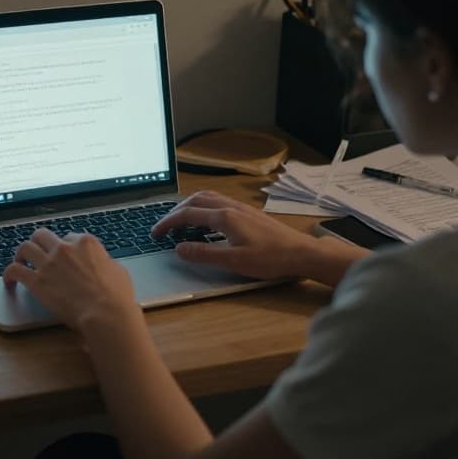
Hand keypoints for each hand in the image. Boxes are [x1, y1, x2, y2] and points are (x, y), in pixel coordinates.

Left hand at [3, 228, 140, 335]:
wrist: (105, 313)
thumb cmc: (117, 296)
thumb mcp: (118, 270)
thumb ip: (105, 262)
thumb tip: (102, 264)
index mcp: (86, 243)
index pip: (69, 237)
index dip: (65, 247)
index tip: (63, 256)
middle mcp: (65, 248)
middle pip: (43, 235)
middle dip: (39, 242)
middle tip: (37, 251)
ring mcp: (49, 264)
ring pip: (25, 247)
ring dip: (21, 253)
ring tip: (20, 261)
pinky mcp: (37, 281)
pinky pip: (15, 270)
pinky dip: (9, 274)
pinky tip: (9, 280)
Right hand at [150, 190, 320, 279]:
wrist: (301, 252)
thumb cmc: (270, 258)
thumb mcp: (234, 261)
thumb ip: (204, 254)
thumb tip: (178, 248)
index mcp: (224, 217)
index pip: (187, 215)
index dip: (168, 223)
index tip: (155, 234)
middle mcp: (231, 207)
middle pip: (195, 201)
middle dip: (175, 212)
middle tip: (164, 227)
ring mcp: (241, 208)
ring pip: (208, 198)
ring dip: (190, 206)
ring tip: (180, 221)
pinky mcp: (249, 213)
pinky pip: (219, 202)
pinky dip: (203, 207)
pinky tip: (207, 221)